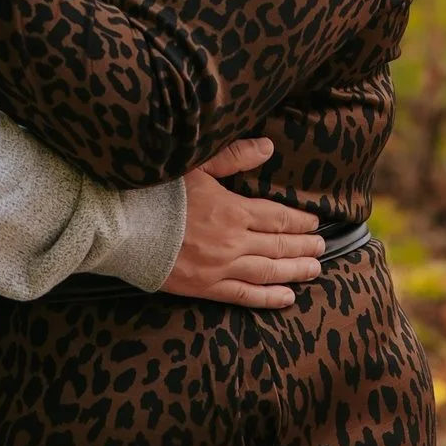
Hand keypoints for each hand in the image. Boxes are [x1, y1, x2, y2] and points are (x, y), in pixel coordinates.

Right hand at [161, 137, 323, 308]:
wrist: (124, 227)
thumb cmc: (158, 192)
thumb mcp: (196, 164)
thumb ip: (234, 157)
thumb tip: (268, 147)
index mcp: (232, 210)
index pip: (277, 217)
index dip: (300, 220)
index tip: (315, 222)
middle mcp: (232, 242)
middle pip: (278, 245)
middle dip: (303, 246)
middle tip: (321, 246)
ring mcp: (220, 268)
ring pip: (268, 272)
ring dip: (295, 270)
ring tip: (314, 270)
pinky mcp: (205, 287)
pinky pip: (244, 295)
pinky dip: (268, 297)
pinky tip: (286, 297)